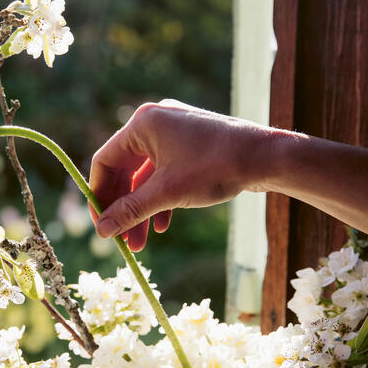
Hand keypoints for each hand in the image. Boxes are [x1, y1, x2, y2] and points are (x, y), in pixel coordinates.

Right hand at [88, 100, 269, 250]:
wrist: (268, 158)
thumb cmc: (215, 167)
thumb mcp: (166, 193)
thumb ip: (130, 211)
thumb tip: (102, 232)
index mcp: (142, 124)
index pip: (104, 162)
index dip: (98, 196)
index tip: (100, 225)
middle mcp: (153, 124)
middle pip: (123, 172)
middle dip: (122, 209)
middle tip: (119, 239)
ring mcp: (173, 134)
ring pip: (144, 178)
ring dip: (140, 210)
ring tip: (138, 243)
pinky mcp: (188, 146)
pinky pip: (163, 175)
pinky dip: (159, 200)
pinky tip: (161, 227)